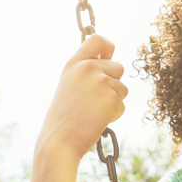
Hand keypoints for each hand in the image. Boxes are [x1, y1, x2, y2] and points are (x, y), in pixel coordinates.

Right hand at [36, 34, 128, 161]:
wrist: (59, 141)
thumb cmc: (63, 118)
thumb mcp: (68, 86)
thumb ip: (85, 72)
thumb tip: (110, 60)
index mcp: (74, 64)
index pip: (97, 39)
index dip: (107, 46)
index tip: (108, 56)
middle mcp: (88, 68)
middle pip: (118, 66)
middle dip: (113, 84)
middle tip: (94, 101)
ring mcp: (101, 82)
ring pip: (123, 88)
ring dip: (114, 101)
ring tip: (93, 112)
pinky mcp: (112, 98)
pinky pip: (122, 105)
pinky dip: (113, 115)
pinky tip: (96, 120)